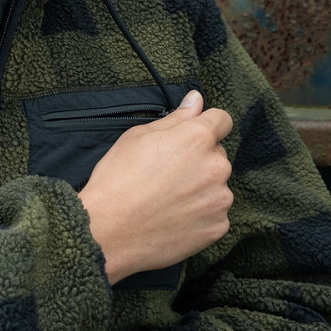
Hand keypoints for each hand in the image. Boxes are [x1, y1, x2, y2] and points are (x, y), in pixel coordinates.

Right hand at [78, 90, 232, 283]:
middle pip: (216, 154)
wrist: (109, 231)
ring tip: (168, 198)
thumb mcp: (139, 136)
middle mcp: (216, 167)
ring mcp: (219, 200)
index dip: (206, 125)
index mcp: (197, 138)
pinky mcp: (217, 227)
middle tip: (167, 172)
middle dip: (198, 158)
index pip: (222, 120)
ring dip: (200, 187)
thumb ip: (176, 118)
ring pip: (216, 184)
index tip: (191, 136)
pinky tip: (174, 216)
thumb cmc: (118, 178)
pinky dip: (199, 213)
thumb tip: (196, 99)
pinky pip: (214, 212)